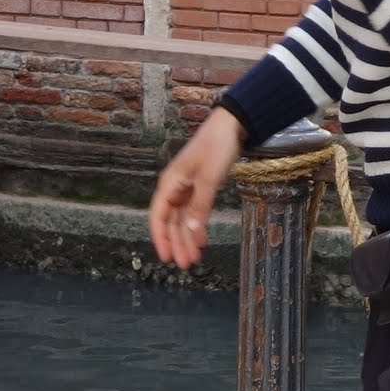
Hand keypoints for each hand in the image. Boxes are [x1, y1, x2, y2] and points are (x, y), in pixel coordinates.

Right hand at [149, 106, 241, 268]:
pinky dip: (198, 226)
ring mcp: (187, 188)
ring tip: (196, 258)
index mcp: (170, 183)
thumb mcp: (209, 179)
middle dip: (178, 243)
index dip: (160, 238)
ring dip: (188, 238)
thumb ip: (200, 207)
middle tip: (187, 265)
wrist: (232, 125)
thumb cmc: (216, 147)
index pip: (158, 217)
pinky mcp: (199, 186)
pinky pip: (194, 212)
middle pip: (171, 222)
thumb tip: (190, 232)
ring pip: (183, 219)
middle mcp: (174, 188)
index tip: (166, 258)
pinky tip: (203, 239)